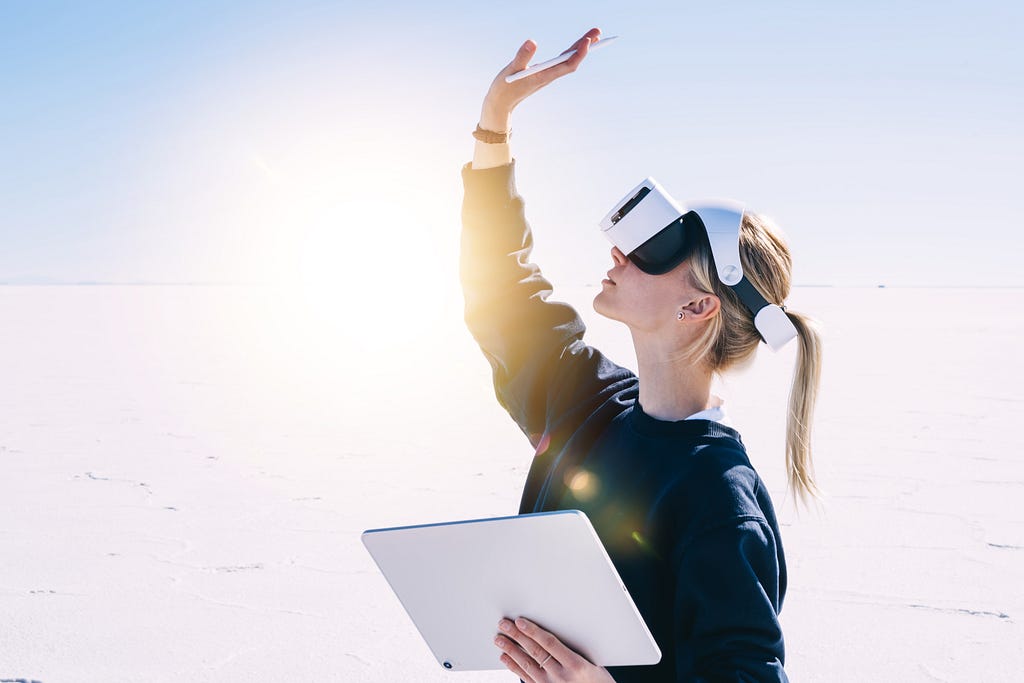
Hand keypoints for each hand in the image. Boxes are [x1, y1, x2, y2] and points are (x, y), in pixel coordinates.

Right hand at [480, 27, 601, 124]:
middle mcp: (549, 75)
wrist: (500, 104)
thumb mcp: (511, 70)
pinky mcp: (543, 73)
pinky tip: (574, 47)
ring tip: (591, 36)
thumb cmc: (504, 88)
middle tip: (598, 31)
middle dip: (586, 46)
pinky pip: (561, 62)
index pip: (567, 64)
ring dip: (580, 48)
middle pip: (572, 60)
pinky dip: (570, 53)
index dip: (579, 53)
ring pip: (568, 60)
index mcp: (544, 76)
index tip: (588, 41)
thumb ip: (522, 56)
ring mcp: (547, 74)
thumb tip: (533, 41)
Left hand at [494, 616, 615, 682]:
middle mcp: (561, 676)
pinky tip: (505, 658)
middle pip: (534, 652)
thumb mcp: (593, 662)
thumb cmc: (598, 681)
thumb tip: (551, 631)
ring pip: (527, 664)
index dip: (533, 631)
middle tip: (503, 624)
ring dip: (511, 650)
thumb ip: (573, 648)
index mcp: (576, 665)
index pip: (549, 643)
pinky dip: (514, 666)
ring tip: (499, 639)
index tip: (520, 621)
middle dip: (517, 636)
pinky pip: (526, 677)